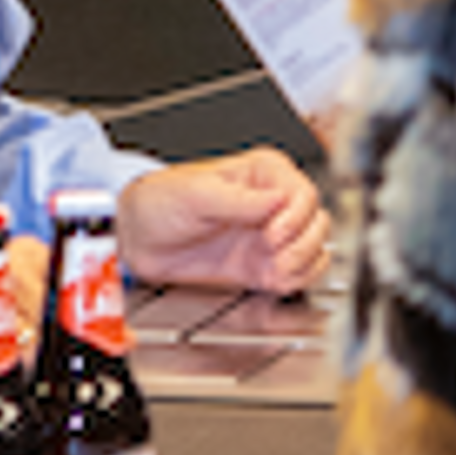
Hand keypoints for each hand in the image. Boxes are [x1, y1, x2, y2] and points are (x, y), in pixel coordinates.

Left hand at [117, 148, 331, 304]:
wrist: (138, 238)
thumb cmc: (160, 201)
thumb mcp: (195, 193)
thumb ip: (238, 199)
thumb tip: (275, 200)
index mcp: (262, 175)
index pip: (304, 193)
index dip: (295, 217)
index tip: (273, 233)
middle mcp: (273, 203)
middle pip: (317, 222)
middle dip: (301, 243)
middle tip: (274, 254)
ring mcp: (270, 236)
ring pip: (316, 248)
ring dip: (303, 263)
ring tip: (276, 269)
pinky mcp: (264, 265)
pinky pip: (301, 273)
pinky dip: (298, 280)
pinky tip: (276, 280)